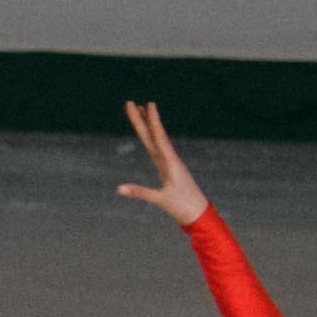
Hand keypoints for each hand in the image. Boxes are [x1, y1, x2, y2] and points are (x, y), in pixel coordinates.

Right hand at [112, 98, 210, 229]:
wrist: (198, 213)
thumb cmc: (182, 206)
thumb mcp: (160, 199)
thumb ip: (140, 192)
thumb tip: (119, 188)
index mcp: (170, 163)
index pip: (159, 137)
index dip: (153, 121)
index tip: (148, 104)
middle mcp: (170, 159)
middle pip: (153, 135)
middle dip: (142, 119)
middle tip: (131, 103)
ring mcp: (169, 163)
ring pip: (155, 140)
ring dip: (147, 126)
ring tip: (140, 112)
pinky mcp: (168, 169)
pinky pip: (157, 149)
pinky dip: (152, 139)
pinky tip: (149, 136)